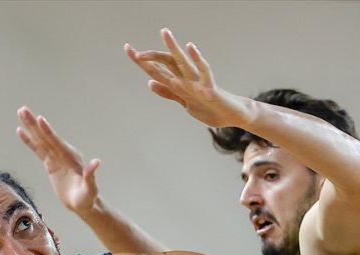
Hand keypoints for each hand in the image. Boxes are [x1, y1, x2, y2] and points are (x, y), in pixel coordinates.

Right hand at [16, 106, 101, 216]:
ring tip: (21, 113)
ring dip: (30, 127)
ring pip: (40, 139)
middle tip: (23, 110)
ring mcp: (56, 157)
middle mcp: (63, 153)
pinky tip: (21, 132)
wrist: (82, 204)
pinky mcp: (50, 163)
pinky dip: (29, 141)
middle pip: (46, 136)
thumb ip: (91, 176)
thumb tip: (96, 162)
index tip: (39, 119)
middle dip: (34, 123)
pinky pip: (38, 150)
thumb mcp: (90, 189)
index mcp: (71, 156)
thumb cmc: (87, 197)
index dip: (48, 131)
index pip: (57, 142)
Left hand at [125, 29, 245, 128]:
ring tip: (165, 33)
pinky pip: (204, 71)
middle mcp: (186, 79)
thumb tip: (149, 82)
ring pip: (183, 62)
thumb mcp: (183, 102)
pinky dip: (198, 60)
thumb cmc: (208, 107)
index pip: (157, 70)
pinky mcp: (210, 88)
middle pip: (166, 63)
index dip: (143, 62)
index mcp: (178, 83)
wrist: (230, 116)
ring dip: (173, 48)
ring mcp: (198, 82)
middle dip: (150, 57)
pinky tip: (190, 48)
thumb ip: (167, 92)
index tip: (129, 50)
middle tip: (133, 51)